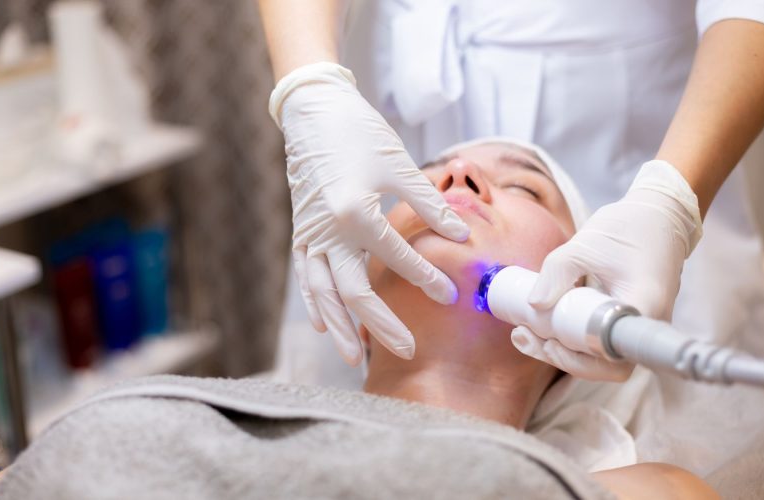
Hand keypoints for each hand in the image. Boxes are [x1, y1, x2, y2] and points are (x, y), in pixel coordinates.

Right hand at [270, 62, 469, 365]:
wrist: (314, 112)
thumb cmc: (359, 133)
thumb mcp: (399, 165)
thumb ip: (429, 203)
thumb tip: (462, 234)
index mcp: (355, 212)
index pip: (396, 257)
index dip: (426, 277)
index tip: (450, 296)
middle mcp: (329, 231)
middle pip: (354, 292)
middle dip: (381, 325)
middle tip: (408, 350)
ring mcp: (311, 234)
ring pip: (323, 293)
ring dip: (341, 327)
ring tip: (355, 357)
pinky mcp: (301, 232)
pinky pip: (306, 277)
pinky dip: (315, 304)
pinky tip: (325, 325)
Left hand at [520, 160, 702, 380]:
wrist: (659, 218)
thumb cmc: (628, 228)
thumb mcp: (586, 244)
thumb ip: (557, 273)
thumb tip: (534, 304)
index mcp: (643, 307)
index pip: (612, 354)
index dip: (579, 359)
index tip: (551, 342)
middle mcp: (644, 325)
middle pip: (603, 364)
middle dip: (560, 357)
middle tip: (524, 337)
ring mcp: (637, 326)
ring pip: (599, 356)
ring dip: (561, 350)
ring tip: (523, 334)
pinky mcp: (625, 322)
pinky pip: (598, 340)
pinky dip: (570, 338)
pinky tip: (539, 327)